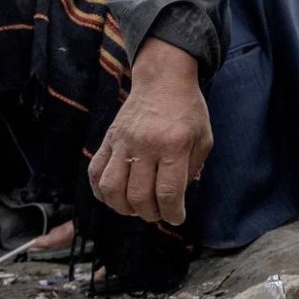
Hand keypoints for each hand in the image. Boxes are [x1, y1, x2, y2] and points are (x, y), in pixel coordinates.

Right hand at [88, 38, 211, 224]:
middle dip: (150, 214)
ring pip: (111, 189)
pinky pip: (95, 173)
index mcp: (174, 145)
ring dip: (123, 208)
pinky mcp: (108, 140)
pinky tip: (115, 196)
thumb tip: (177, 197)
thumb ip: (193, 168)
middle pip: (139, 195)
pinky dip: (101, 192)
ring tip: (136, 208)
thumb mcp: (204, 138)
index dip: (172, 213)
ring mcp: (122, 142)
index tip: (177, 218)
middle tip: (158, 213)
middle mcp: (145, 145)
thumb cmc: (188, 110)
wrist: (163, 80)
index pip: (169, 192)